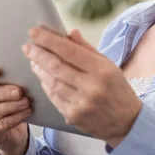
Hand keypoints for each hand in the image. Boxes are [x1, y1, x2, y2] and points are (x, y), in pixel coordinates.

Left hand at [23, 27, 141, 146]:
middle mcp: (91, 87)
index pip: (69, 51)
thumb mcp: (109, 65)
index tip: (34, 32)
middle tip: (27, 46)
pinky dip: (46, 85)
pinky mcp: (73, 116)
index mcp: (102, 70)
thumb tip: (69, 32)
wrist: (127, 122)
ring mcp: (81, 104)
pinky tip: (43, 77)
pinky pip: (54, 97)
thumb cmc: (117, 89)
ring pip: (52, 82)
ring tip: (33, 60)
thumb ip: (87, 49)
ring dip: (39, 69)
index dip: (49, 40)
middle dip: (38, 54)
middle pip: (56, 66)